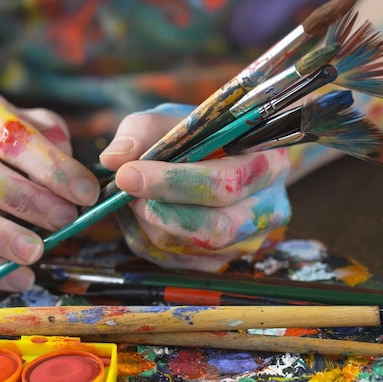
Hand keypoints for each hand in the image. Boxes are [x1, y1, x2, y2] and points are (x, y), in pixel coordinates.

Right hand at [0, 91, 99, 290]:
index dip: (50, 166)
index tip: (86, 193)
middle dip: (26, 200)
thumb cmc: (2, 141)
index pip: (10, 135)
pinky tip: (18, 277)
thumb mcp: (32, 125)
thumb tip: (74, 180)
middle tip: (65, 221)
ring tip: (37, 253)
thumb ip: (53, 142)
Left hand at [99, 103, 291, 270]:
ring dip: (147, 224)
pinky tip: (138, 214)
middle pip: (214, 228)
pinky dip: (146, 239)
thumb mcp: (174, 119)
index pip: (225, 182)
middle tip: (123, 190)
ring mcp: (246, 242)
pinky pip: (175, 262)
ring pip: (190, 249)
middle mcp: (267, 210)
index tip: (128, 174)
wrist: (218, 158)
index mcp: (267, 164)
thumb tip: (114, 159)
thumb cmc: (198, 135)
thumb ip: (144, 131)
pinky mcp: (220, 261)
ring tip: (130, 195)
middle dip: (159, 210)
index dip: (174, 182)